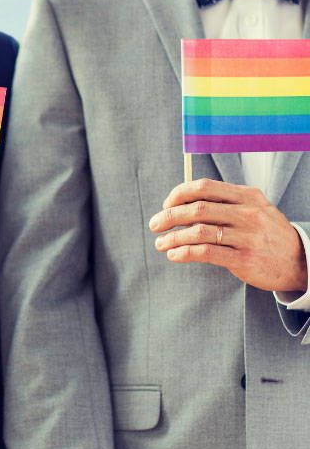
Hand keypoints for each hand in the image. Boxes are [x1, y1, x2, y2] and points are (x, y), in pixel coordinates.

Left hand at [149, 178, 306, 291]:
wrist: (299, 261)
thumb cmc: (265, 233)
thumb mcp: (253, 209)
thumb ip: (223, 202)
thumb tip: (181, 202)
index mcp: (246, 196)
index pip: (204, 187)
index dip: (179, 194)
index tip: (166, 205)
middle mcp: (247, 213)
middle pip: (197, 209)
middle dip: (169, 216)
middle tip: (154, 225)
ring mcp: (247, 236)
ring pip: (198, 232)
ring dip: (173, 237)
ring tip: (160, 243)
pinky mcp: (244, 259)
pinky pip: (206, 253)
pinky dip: (184, 253)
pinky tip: (174, 255)